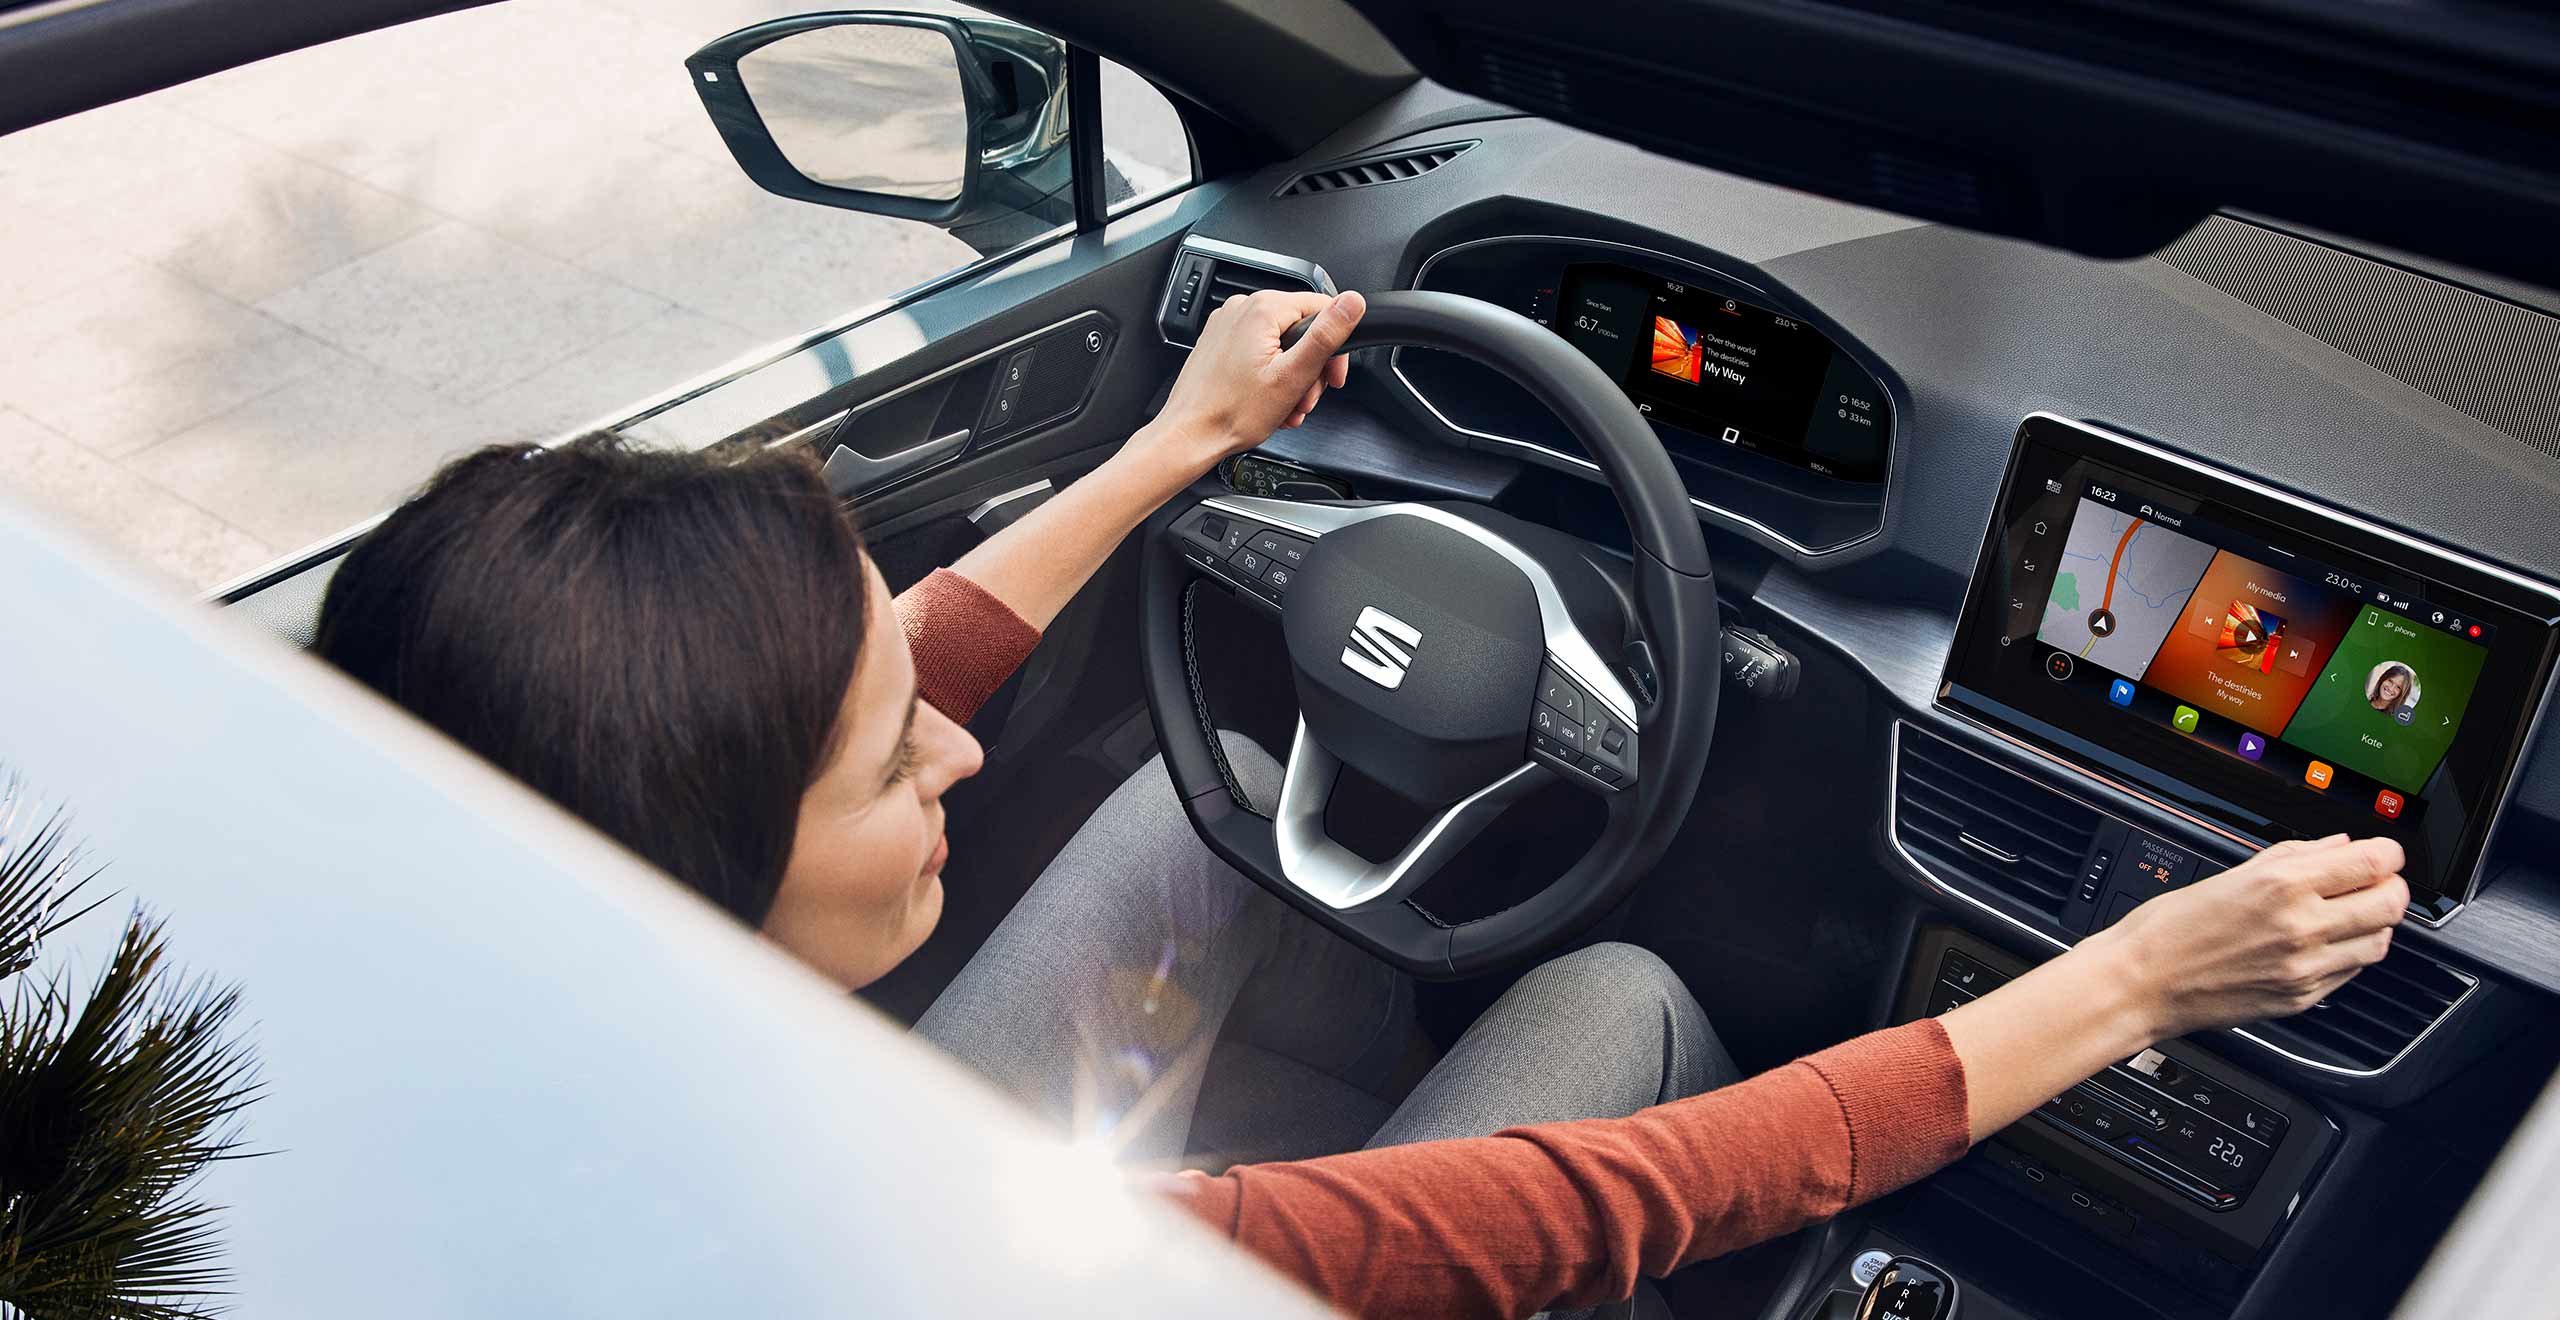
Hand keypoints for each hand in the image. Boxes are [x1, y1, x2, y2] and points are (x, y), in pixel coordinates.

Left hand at [1139, 288, 1365, 476]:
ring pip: (1281, 342)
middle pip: (1301, 329)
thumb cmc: (1232, 413)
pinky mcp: (1220, 342)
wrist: (1190, 435)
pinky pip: (1259, 350)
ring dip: (1292, 377)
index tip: (1333, 378)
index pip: (1322, 309)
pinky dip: (1271, 374)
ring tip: (1285, 406)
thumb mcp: (1292, 375)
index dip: (1335, 347)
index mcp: (1263, 309)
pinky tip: (1270, 400)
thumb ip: (1326, 336)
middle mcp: (1242, 309)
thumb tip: (1352, 303)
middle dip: (1311, 368)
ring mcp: (1228, 325)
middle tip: (1305, 399)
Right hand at [2089, 833, 2408, 1039]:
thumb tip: (2337, 846)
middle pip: (2390, 904)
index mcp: (2282, 885)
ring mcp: (2307, 967)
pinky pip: (2350, 972)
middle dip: (2390, 887)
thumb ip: (2294, 856)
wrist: (2141, 982)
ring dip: (2374, 924)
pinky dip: (2348, 954)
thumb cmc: (2170, 928)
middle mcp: (2302, 926)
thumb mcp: (2231, 874)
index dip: (2388, 854)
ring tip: (2348, 915)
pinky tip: (2322, 943)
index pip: (2373, 863)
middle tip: (2374, 882)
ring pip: (2380, 942)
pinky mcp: (2303, 998)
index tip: (2383, 853)